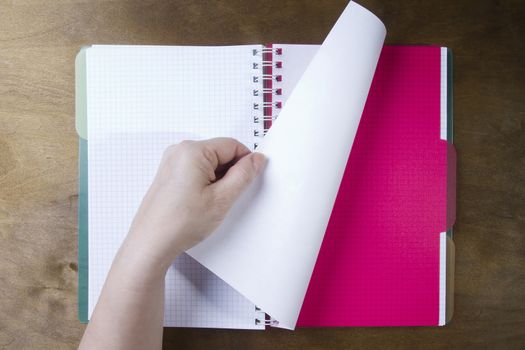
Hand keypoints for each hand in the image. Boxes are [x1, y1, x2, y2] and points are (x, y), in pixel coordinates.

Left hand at [123, 138, 265, 270]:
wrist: (151, 243)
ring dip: (218, 180)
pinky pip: (196, 171)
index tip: (249, 180)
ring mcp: (172, 163)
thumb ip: (243, 175)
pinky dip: (205, 184)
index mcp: (192, 151)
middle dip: (230, 173)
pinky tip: (201, 203)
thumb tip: (256, 160)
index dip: (246, 162)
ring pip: (209, 164)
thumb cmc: (179, 223)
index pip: (232, 145)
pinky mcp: (169, 174)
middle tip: (227, 197)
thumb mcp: (222, 199)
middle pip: (220, 153)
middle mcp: (179, 151)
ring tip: (211, 203)